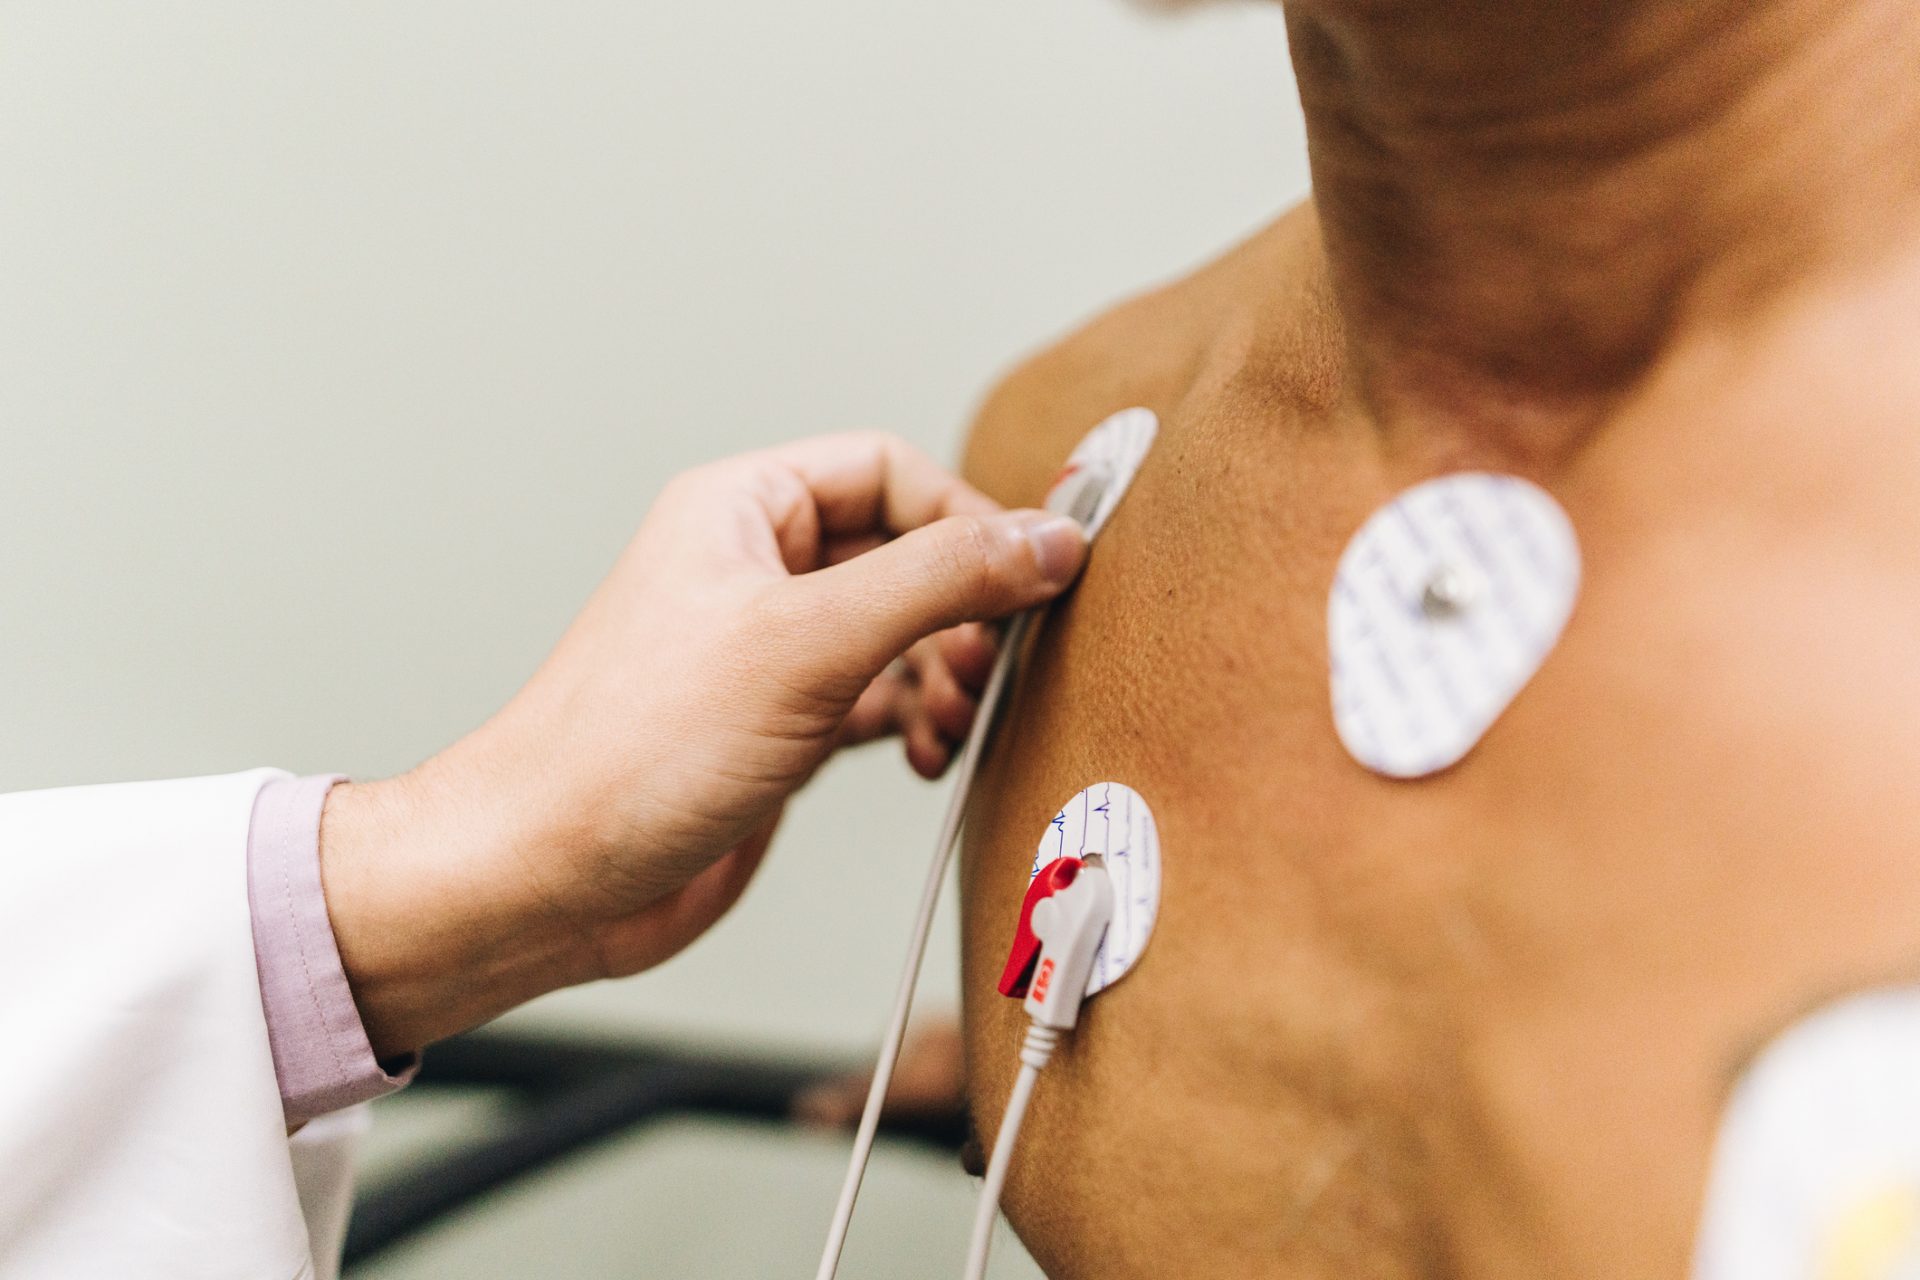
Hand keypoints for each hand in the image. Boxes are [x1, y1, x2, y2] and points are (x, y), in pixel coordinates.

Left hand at [319, 433, 1087, 1056]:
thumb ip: (939, 581)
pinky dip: (920, 725)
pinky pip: (883, 703)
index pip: (890, 472)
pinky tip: (926, 758)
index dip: (966, 518)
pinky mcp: (783, 729)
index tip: (1028, 575)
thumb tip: (1045, 540)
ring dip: (947, 677)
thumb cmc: (628, 750)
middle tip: (979, 668)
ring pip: (903, 636)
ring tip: (950, 722)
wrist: (549, 877)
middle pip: (909, 556)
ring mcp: (773, 655)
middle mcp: (759, 574)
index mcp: (743, 512)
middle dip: (961, 614)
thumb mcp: (806, 642)